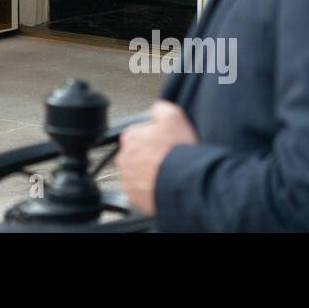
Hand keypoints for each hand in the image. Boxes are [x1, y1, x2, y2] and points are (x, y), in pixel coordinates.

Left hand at [117, 100, 197, 216]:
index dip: (154, 138)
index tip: (165, 144)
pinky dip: (149, 191)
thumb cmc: (178, 152)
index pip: (138, 134)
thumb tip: (156, 109)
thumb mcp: (174, 117)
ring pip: (137, 174)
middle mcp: (124, 158)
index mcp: (130, 137)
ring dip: (148, 174)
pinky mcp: (133, 198)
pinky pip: (139, 193)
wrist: (184, 183)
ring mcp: (127, 179)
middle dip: (149, 157)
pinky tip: (163, 186)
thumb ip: (161, 109)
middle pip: (136, 155)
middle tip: (167, 160)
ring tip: (166, 175)